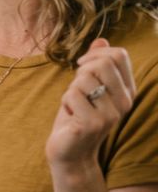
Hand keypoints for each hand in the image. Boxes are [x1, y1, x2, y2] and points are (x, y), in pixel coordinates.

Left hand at [46, 38, 135, 170]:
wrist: (70, 151)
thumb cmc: (76, 115)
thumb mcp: (87, 86)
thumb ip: (95, 64)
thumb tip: (101, 40)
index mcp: (127, 91)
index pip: (119, 55)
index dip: (95, 55)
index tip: (82, 66)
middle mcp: (125, 102)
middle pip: (102, 63)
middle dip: (81, 71)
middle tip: (77, 90)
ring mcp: (111, 114)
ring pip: (84, 78)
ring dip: (71, 89)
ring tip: (74, 106)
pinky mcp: (93, 123)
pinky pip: (71, 94)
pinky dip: (64, 101)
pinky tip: (70, 115)